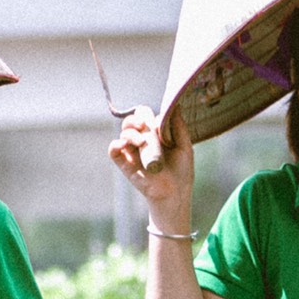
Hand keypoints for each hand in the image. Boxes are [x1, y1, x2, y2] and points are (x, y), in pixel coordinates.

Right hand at [107, 105, 194, 224]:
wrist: (175, 193)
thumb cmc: (181, 171)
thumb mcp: (185, 146)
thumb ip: (179, 126)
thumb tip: (175, 105)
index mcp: (155, 134)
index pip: (145, 116)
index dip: (148, 115)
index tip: (157, 121)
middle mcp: (142, 140)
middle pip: (132, 121)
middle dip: (136, 119)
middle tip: (144, 124)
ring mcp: (132, 151)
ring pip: (123, 132)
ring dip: (131, 133)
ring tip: (142, 142)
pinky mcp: (124, 163)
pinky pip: (113, 149)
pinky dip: (116, 144)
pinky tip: (124, 145)